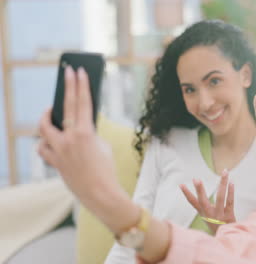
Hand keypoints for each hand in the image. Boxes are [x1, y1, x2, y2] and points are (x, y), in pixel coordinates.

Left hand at [37, 66, 137, 232]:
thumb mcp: (103, 145)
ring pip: (44, 128)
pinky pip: (43, 148)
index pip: (82, 102)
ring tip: (50, 113)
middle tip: (67, 73)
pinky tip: (51, 142)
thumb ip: (89, 131)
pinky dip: (46, 143)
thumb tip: (78, 123)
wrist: (100, 193)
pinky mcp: (54, 162)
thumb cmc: (106, 169)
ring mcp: (59, 151)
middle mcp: (69, 139)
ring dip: (47, 119)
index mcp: (86, 133)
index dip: (80, 84)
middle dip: (67, 87)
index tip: (78, 71)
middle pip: (65, 106)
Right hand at [180, 170, 235, 232]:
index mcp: (203, 213)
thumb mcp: (207, 217)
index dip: (186, 193)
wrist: (227, 240)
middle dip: (199, 190)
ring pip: (220, 197)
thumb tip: (198, 191)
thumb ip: (203, 206)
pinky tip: (231, 183)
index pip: (192, 202)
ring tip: (224, 172)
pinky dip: (231, 192)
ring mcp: (219, 215)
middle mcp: (209, 214)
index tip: (181, 184)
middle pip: (203, 201)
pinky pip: (230, 202)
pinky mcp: (229, 216)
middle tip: (196, 179)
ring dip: (222, 183)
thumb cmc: (217, 226)